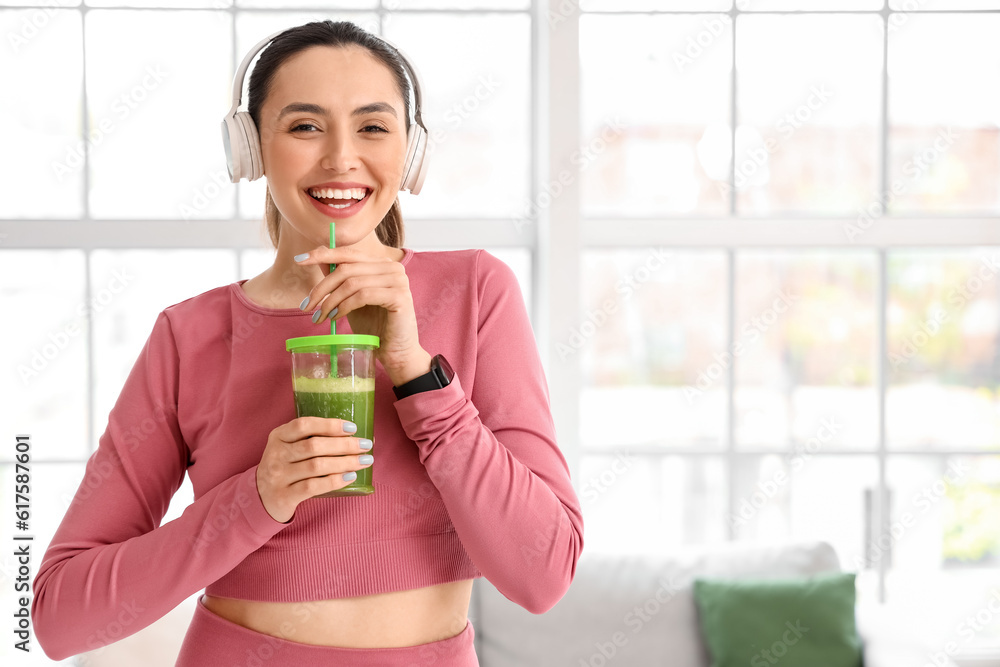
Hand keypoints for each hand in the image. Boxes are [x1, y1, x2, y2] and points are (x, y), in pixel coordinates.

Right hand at [256, 416, 372, 522]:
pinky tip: (350, 477)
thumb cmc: (285, 467)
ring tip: (364, 461)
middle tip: (366, 446)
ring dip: (345, 462)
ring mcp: (278, 476)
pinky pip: (313, 486)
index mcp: (279, 436)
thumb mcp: (289, 448)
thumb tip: (357, 436)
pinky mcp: (284, 496)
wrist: (261, 498)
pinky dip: (334, 480)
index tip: (352, 427)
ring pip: (317, 466)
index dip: (329, 424)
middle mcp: (276, 454)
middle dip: (345, 445)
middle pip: (314, 446)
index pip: (303, 425)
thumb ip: (314, 440)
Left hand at [294, 245, 429, 381]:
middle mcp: (393, 267)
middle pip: (347, 268)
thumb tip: (318, 259)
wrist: (396, 352)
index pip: (348, 253)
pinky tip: (335, 318)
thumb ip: (340, 279)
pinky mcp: (399, 296)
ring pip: (352, 282)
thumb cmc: (374, 327)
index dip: (323, 255)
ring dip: (330, 300)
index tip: (299, 261)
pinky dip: (344, 306)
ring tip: (320, 316)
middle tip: (306, 306)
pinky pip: (363, 295)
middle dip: (322, 287)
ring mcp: (398, 280)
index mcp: (382, 264)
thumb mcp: (351, 299)